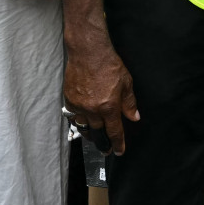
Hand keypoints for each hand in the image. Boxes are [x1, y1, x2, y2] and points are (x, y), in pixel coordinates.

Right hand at [64, 35, 139, 154]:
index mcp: (109, 107)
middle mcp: (93, 109)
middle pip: (98, 133)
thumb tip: (134, 117)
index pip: (114, 131)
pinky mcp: (69, 99)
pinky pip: (73, 116)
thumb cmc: (109, 64)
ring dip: (90, 134)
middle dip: (103, 143)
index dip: (118, 143)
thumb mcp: (126, 83)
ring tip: (94, 138)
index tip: (118, 151)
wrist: (88, 52)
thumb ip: (130, 103)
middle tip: (106, 149)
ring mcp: (79, 105)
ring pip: (83, 127)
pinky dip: (78, 120)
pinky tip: (82, 121)